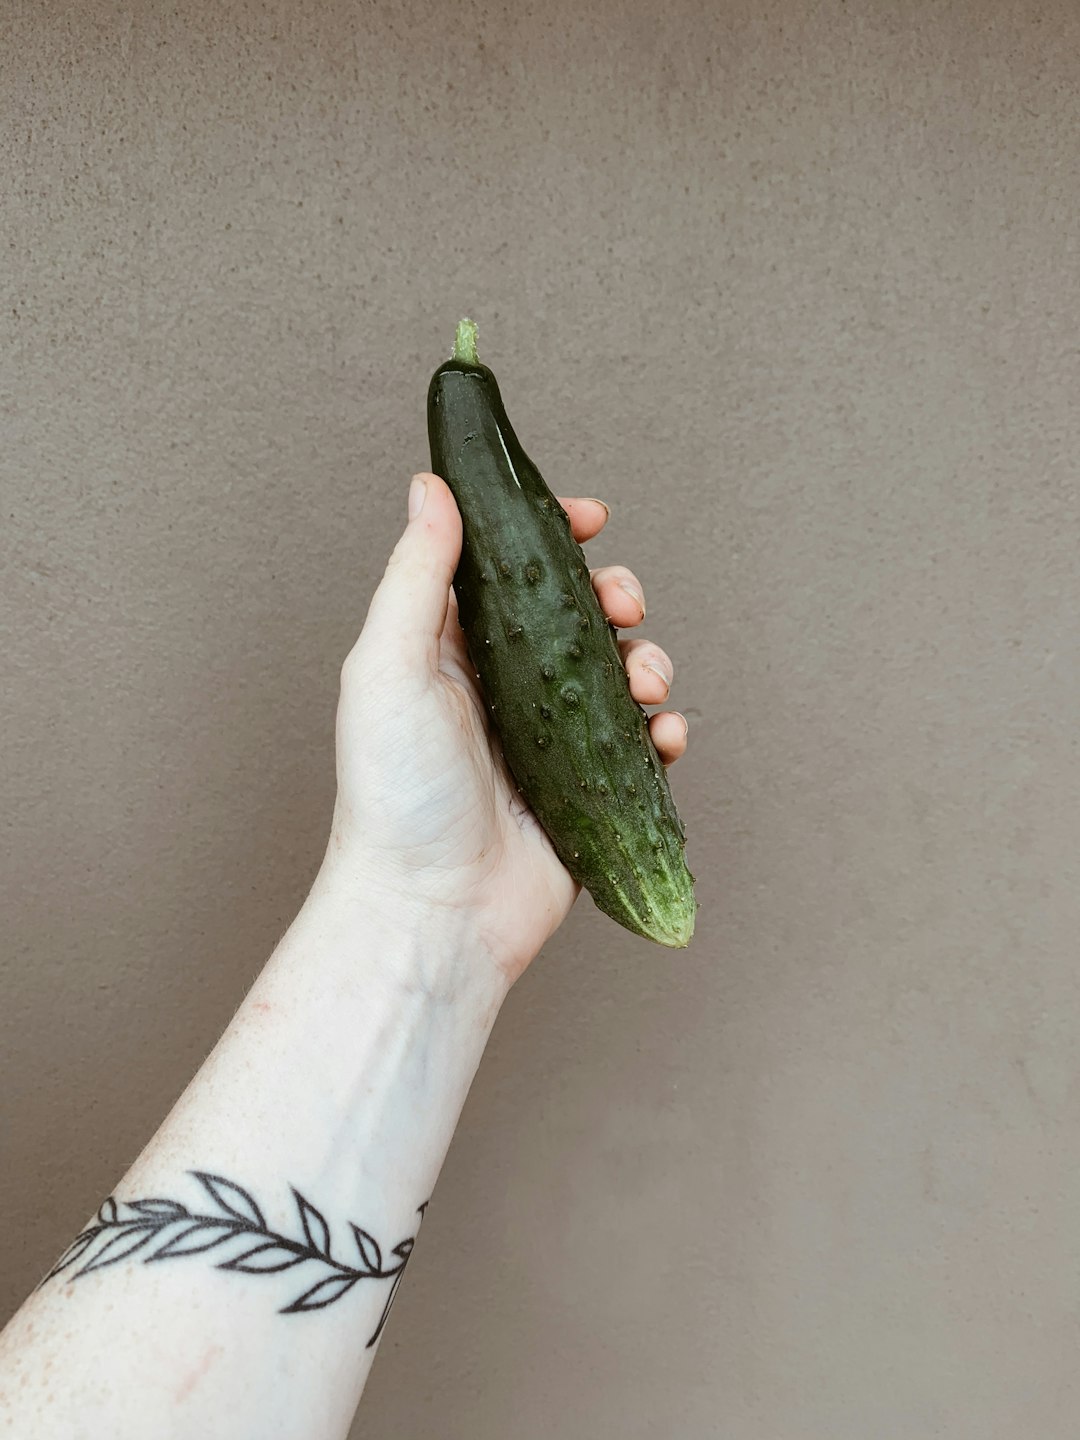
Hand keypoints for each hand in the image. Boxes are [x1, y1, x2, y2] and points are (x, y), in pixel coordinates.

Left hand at [322, 472, 688, 983]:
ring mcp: (552, 738)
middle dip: (615, 594)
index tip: (589, 518)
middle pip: (580, 613)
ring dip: (649, 659)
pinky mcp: (591, 788)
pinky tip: (661, 734)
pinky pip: (643, 743)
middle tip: (623, 603)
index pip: (513, 568)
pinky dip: (663, 730)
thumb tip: (431, 486)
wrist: (434, 911)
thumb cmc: (394, 795)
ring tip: (643, 683)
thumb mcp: (389, 668)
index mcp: (454, 649)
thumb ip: (415, 575)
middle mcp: (507, 687)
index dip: (554, 534)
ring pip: (621, 672)